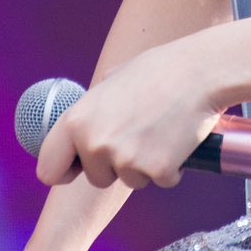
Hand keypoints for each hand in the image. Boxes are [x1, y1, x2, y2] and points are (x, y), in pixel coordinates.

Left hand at [34, 39, 228, 191]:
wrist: (201, 71)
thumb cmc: (159, 70)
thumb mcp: (111, 81)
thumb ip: (91, 109)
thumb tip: (82, 127)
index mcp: (76, 121)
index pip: (48, 170)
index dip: (66, 170)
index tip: (80, 166)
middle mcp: (95, 143)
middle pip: (97, 178)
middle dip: (116, 165)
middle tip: (140, 134)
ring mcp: (126, 160)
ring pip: (131, 181)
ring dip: (146, 165)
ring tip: (162, 130)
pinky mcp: (157, 170)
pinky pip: (162, 180)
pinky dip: (172, 167)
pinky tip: (179, 139)